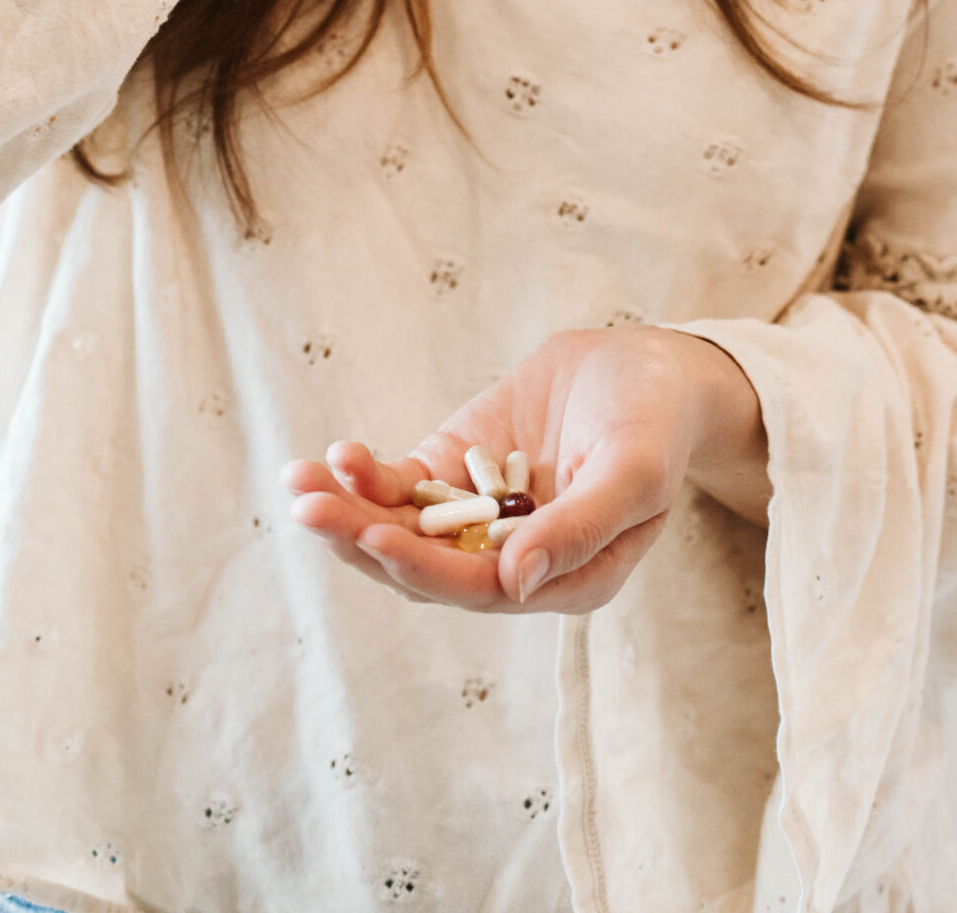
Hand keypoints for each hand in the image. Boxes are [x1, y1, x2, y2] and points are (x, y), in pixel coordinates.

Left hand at [282, 327, 766, 614]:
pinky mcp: (459, 474)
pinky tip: (337, 456)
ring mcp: (482, 518)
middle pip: (426, 569)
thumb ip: (583, 526)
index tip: (376, 538)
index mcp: (566, 579)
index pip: (482, 589)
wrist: (649, 367)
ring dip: (349, 513)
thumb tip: (517, 583)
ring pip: (404, 532)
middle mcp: (516, 562)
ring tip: (300, 485)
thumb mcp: (636, 470)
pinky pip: (406, 488)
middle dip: (363, 541)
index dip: (426, 569)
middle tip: (310, 508)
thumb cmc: (656, 422)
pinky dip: (369, 476)